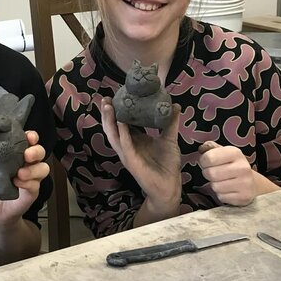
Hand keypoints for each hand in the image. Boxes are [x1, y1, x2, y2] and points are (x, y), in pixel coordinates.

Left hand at [0, 130, 48, 230]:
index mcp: (16, 155)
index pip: (28, 141)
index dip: (31, 136)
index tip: (28, 136)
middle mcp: (27, 164)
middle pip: (40, 152)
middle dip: (36, 150)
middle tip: (27, 154)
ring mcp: (32, 177)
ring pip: (43, 168)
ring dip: (34, 168)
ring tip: (20, 172)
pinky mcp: (33, 191)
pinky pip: (36, 184)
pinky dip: (28, 182)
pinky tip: (18, 183)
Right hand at [100, 99, 181, 214]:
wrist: (170, 185)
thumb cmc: (167, 164)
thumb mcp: (169, 138)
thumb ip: (171, 122)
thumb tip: (175, 105)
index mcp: (134, 140)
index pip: (121, 122)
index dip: (117, 110)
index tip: (114, 95)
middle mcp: (127, 146)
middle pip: (112, 127)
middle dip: (107, 113)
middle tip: (105, 98)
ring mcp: (127, 154)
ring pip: (113, 136)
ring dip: (109, 121)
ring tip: (108, 106)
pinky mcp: (131, 162)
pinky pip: (125, 146)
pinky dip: (122, 134)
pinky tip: (121, 123)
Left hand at [198, 141, 255, 205]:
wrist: (252, 183)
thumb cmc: (232, 165)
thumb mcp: (223, 152)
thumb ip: (210, 148)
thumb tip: (202, 149)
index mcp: (235, 153)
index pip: (209, 158)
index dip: (204, 161)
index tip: (208, 162)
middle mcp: (242, 167)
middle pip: (210, 173)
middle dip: (208, 174)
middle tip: (213, 173)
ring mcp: (245, 183)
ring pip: (215, 186)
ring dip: (214, 185)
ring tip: (221, 181)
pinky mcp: (244, 197)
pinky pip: (221, 197)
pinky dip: (221, 195)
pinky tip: (228, 190)